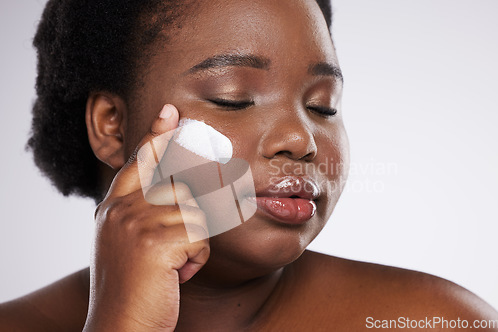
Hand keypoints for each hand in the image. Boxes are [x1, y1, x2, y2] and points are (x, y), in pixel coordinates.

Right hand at [83, 104, 209, 331]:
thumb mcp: (130, 244)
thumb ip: (146, 214)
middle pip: (178, 182)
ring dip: (195, 242)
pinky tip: (179, 274)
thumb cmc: (132, 289)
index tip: (171, 112)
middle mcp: (122, 210)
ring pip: (195, 211)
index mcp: (113, 208)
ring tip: (176, 265)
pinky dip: (198, 257)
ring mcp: (137, 223)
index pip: (138, 162)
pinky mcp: (157, 241)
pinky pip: (200, 235)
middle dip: (197, 201)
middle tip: (197, 215)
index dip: (156, 136)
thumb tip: (185, 191)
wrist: (120, 327)